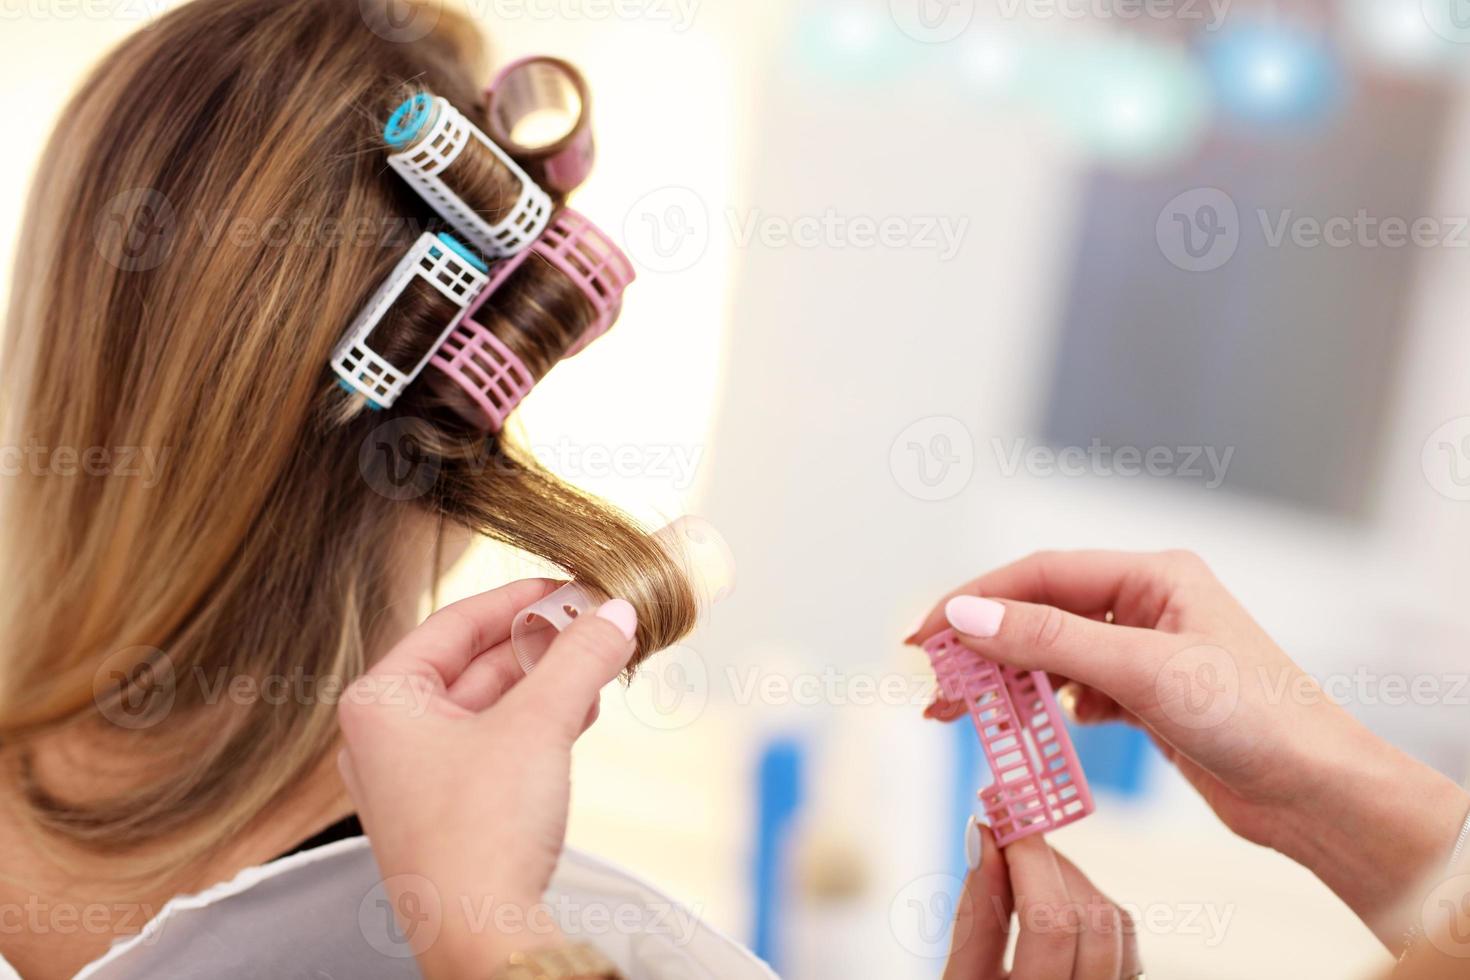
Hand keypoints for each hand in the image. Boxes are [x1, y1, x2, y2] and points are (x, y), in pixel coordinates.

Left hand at [336, 579, 639, 979]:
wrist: (482, 937)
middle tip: (594, 620)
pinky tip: (581, 709)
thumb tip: (615, 613)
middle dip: (540, 643)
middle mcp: (386, 737)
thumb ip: (579, 657)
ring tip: (598, 661)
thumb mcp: (539, 725)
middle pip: (473, 664)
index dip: (518, 597)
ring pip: (488, 707)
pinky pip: (493, 746)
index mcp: (380, 703)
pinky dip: (537, 724)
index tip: (567, 583)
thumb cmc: (480, 834)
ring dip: (546, 683)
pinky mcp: (448, 813)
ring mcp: (415, 779)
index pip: (453, 623)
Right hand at [911, 550, 1469, 948]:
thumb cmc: (1256, 717)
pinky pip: (1079, 691)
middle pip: (1041, 612)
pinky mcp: (1151, 698)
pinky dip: (1050, 708)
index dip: (975, 600)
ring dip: (1010, 681)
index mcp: (1154, 575)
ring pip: (1056, 655)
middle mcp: (1149, 604)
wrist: (1319, 793)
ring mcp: (1150, 652)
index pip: (1040, 574)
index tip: (926, 636)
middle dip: (985, 646)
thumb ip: (1049, 639)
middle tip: (934, 683)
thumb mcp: (1141, 670)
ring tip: (965, 712)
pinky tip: (1041, 727)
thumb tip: (968, 614)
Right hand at [944, 822, 1141, 978]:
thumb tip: (982, 835)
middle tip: (1006, 837)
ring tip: (1022, 874)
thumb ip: (973, 914)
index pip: (1051, 925)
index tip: (1002, 817)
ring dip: (1070, 883)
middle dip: (1047, 865)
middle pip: (1092, 918)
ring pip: (1117, 924)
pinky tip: (1053, 902)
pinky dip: (1090, 905)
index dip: (1029, 861)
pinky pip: (1126, 939)